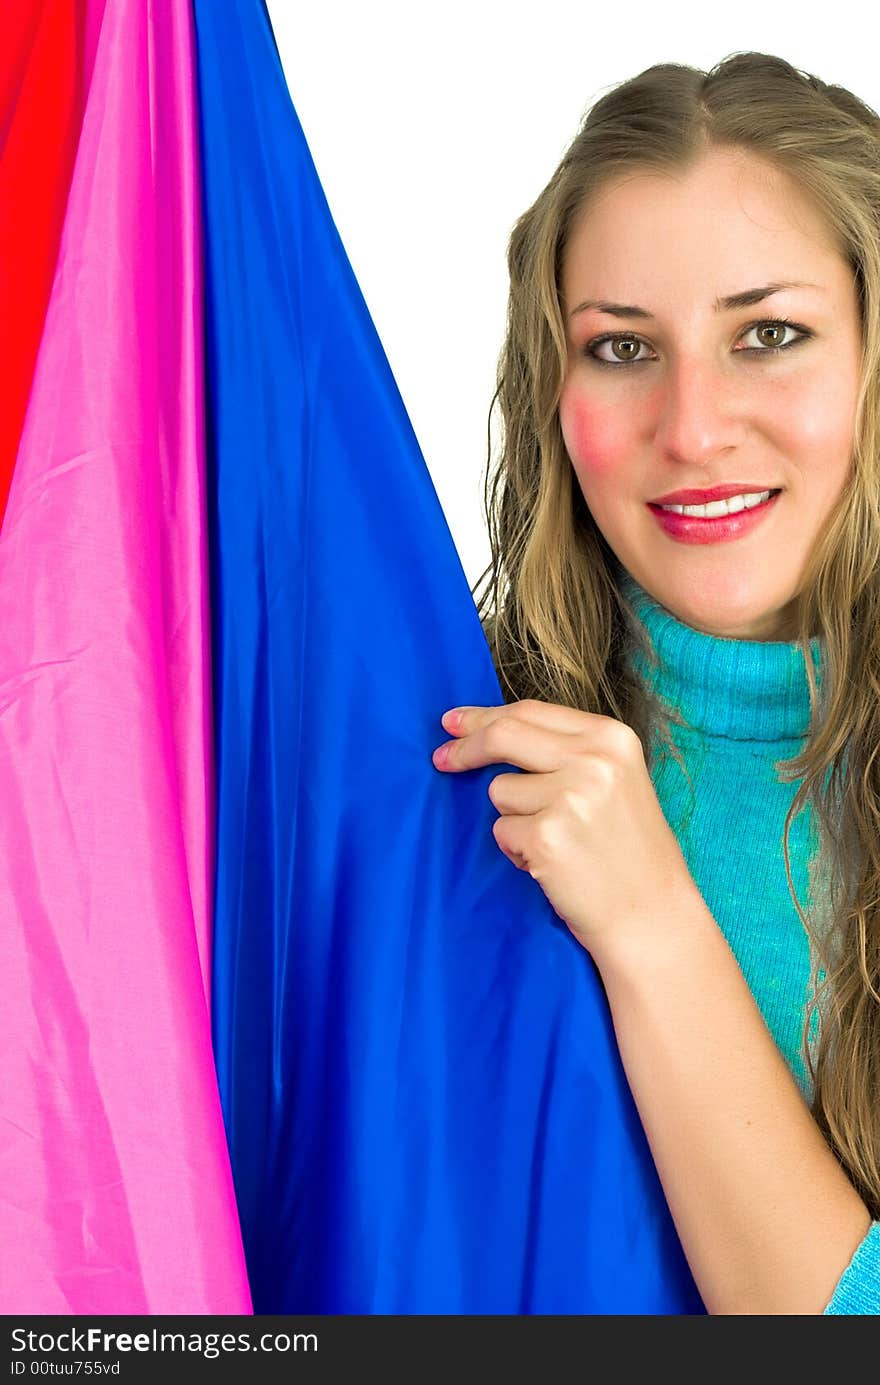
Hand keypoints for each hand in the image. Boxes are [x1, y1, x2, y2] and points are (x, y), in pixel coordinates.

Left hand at [431, 699, 698, 964]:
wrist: (652, 915)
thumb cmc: (630, 852)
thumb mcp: (615, 781)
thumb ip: (566, 751)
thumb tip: (494, 730)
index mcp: (611, 737)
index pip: (531, 711)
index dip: (485, 716)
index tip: (454, 722)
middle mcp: (593, 760)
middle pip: (504, 735)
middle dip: (466, 746)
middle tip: (442, 758)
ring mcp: (569, 797)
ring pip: (499, 790)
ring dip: (514, 818)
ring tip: (557, 843)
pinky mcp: (546, 836)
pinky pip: (501, 831)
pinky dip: (517, 851)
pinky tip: (553, 865)